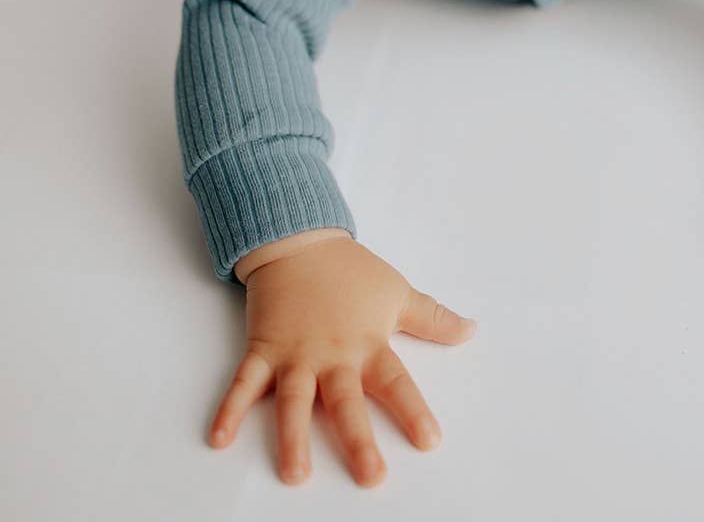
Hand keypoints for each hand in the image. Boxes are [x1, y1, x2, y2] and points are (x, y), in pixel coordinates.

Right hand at [209, 233, 477, 485]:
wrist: (299, 240)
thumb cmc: (350, 271)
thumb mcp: (397, 291)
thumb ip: (432, 318)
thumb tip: (471, 331)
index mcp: (367, 343)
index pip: (396, 382)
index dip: (413, 410)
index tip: (430, 441)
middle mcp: (332, 355)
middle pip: (346, 402)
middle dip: (358, 439)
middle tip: (371, 477)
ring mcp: (295, 354)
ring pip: (293, 401)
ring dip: (292, 437)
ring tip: (295, 473)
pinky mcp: (263, 349)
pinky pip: (243, 382)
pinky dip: (229, 409)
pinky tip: (218, 438)